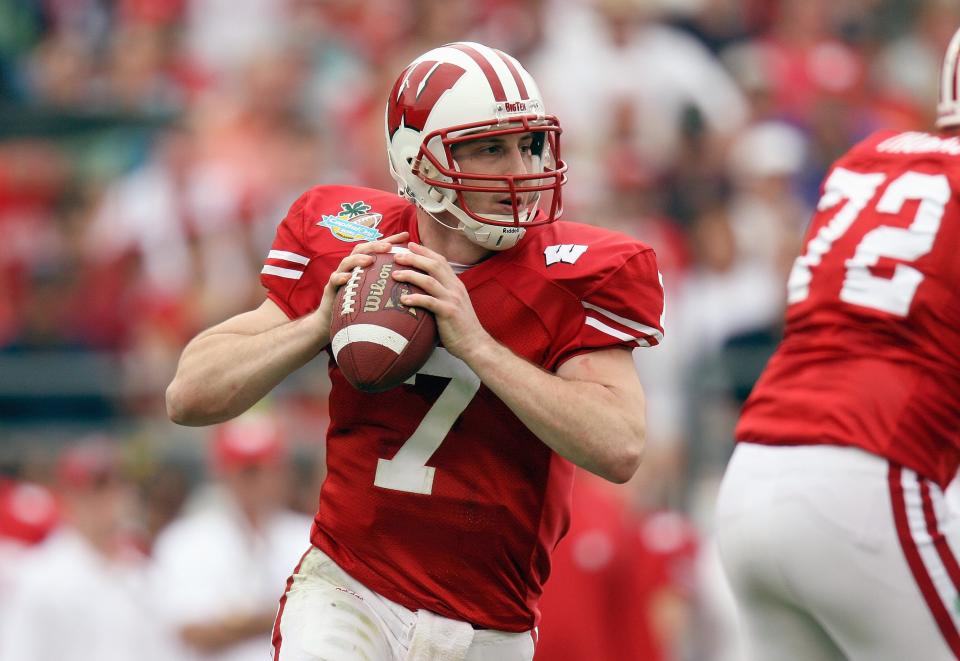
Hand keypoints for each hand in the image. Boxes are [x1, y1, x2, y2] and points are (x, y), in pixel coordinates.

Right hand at [313, 232, 409, 344]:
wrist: (334, 322)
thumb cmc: (360, 307)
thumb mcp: (377, 294)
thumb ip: (391, 284)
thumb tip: (415, 280)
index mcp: (363, 266)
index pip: (377, 249)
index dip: (391, 240)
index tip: (406, 235)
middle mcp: (351, 267)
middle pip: (362, 249)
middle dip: (374, 246)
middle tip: (388, 247)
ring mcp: (340, 276)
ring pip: (347, 262)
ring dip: (358, 259)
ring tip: (369, 260)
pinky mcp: (330, 289)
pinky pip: (334, 280)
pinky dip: (340, 277)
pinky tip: (348, 278)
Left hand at [391, 242, 494, 361]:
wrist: (475, 344)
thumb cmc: (460, 326)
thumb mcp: (453, 304)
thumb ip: (441, 294)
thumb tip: (423, 289)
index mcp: (456, 284)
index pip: (440, 260)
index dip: (425, 251)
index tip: (410, 245)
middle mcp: (455, 288)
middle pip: (433, 265)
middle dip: (414, 258)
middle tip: (397, 256)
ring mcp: (452, 299)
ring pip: (429, 280)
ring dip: (410, 275)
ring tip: (395, 275)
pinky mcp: (448, 312)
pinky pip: (429, 302)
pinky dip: (416, 299)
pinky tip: (403, 300)